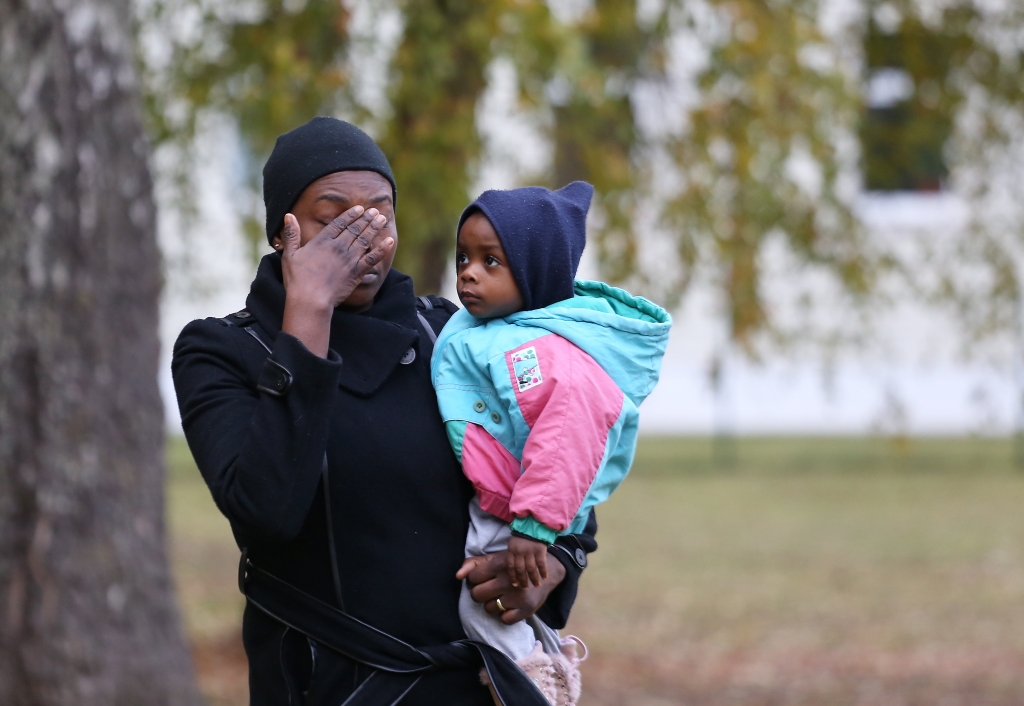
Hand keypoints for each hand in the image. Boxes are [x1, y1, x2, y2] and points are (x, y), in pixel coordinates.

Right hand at [279, 208, 393, 356]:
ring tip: (382, 219)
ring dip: (374, 228)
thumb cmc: (297, 280)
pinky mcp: (357, 272)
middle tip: (375, 211)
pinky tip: (390, 241)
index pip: (340, 223)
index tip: (360, 209)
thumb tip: (288, 215)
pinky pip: (373, 258)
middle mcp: (338, 247)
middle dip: (366, 219)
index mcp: (322, 241)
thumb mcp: (289, 254)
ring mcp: (349, 259)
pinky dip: (382, 249)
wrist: (311, 300)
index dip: (351, 215)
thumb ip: (291, 234)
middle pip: (355, 229)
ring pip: (365, 239)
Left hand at [456, 550, 564, 624]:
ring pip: (489, 609)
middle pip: (477, 596)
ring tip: (502, 597)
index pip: (472, 578)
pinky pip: (504, 620)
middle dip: (480, 593)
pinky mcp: (526, 609)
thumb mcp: (495, 558)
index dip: (474, 580)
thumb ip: (473, 564)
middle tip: (490, 590)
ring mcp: (518, 596)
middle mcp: (509, 580)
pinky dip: (505, 615)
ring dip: (492, 604)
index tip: (483, 579)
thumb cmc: (514, 565)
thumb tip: (458, 576)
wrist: (547, 572)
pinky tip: (510, 605)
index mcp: (500, 565)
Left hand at [507, 535, 548, 587]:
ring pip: (530, 569)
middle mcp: (520, 552)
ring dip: (534, 579)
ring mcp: (530, 551)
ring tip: (536, 585)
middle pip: (520, 570)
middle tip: (526, 588)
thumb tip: (514, 570)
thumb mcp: (514, 543)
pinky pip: (541, 564)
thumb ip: (514, 555)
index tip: (515, 585)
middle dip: (523, 581)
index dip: (513, 577)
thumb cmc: (523, 534)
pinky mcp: (539, 550)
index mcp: (511, 550)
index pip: (510, 567)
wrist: (534, 523)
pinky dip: (543, 571)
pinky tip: (545, 577)